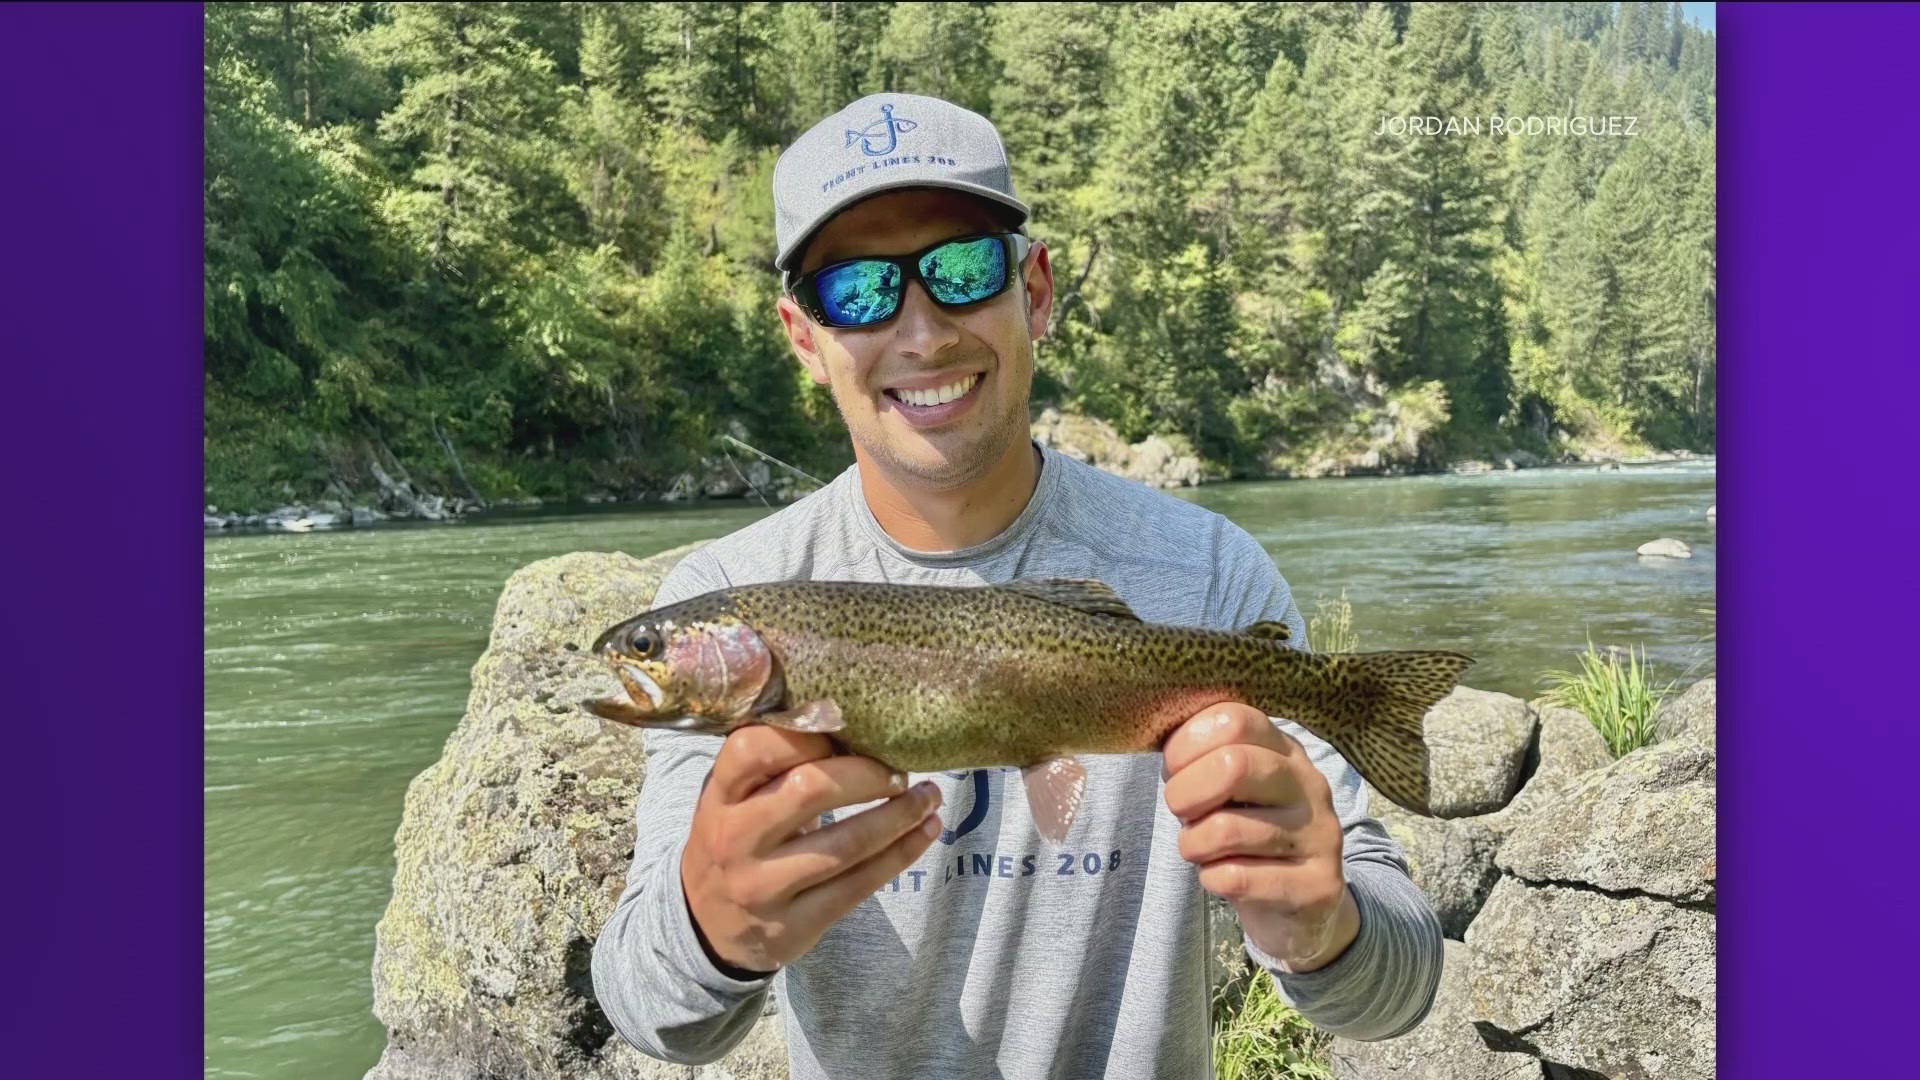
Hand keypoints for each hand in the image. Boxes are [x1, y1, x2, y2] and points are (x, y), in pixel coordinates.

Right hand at [681, 724, 943, 974]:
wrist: (708, 928)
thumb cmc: (736, 842)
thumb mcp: (733, 802)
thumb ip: (773, 768)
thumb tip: (855, 725)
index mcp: (720, 797)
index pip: (753, 748)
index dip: (809, 731)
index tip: (849, 729)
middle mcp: (735, 839)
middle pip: (811, 790)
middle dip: (869, 773)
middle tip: (899, 770)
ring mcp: (763, 886)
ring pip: (847, 844)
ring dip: (900, 815)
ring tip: (930, 796)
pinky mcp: (796, 924)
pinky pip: (861, 884)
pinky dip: (902, 853)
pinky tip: (925, 830)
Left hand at [1163, 702, 1359, 972]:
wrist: (1304, 907)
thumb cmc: (1250, 835)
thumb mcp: (1232, 789)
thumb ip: (1206, 760)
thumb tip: (1167, 749)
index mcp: (1285, 750)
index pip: (1234, 720)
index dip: (1188, 743)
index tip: (1174, 768)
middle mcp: (1309, 785)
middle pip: (1234, 764)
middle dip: (1186, 792)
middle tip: (1181, 812)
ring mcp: (1320, 835)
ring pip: (1227, 829)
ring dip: (1194, 843)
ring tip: (1200, 849)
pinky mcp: (1317, 885)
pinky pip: (1236, 877)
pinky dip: (1212, 879)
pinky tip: (1222, 877)